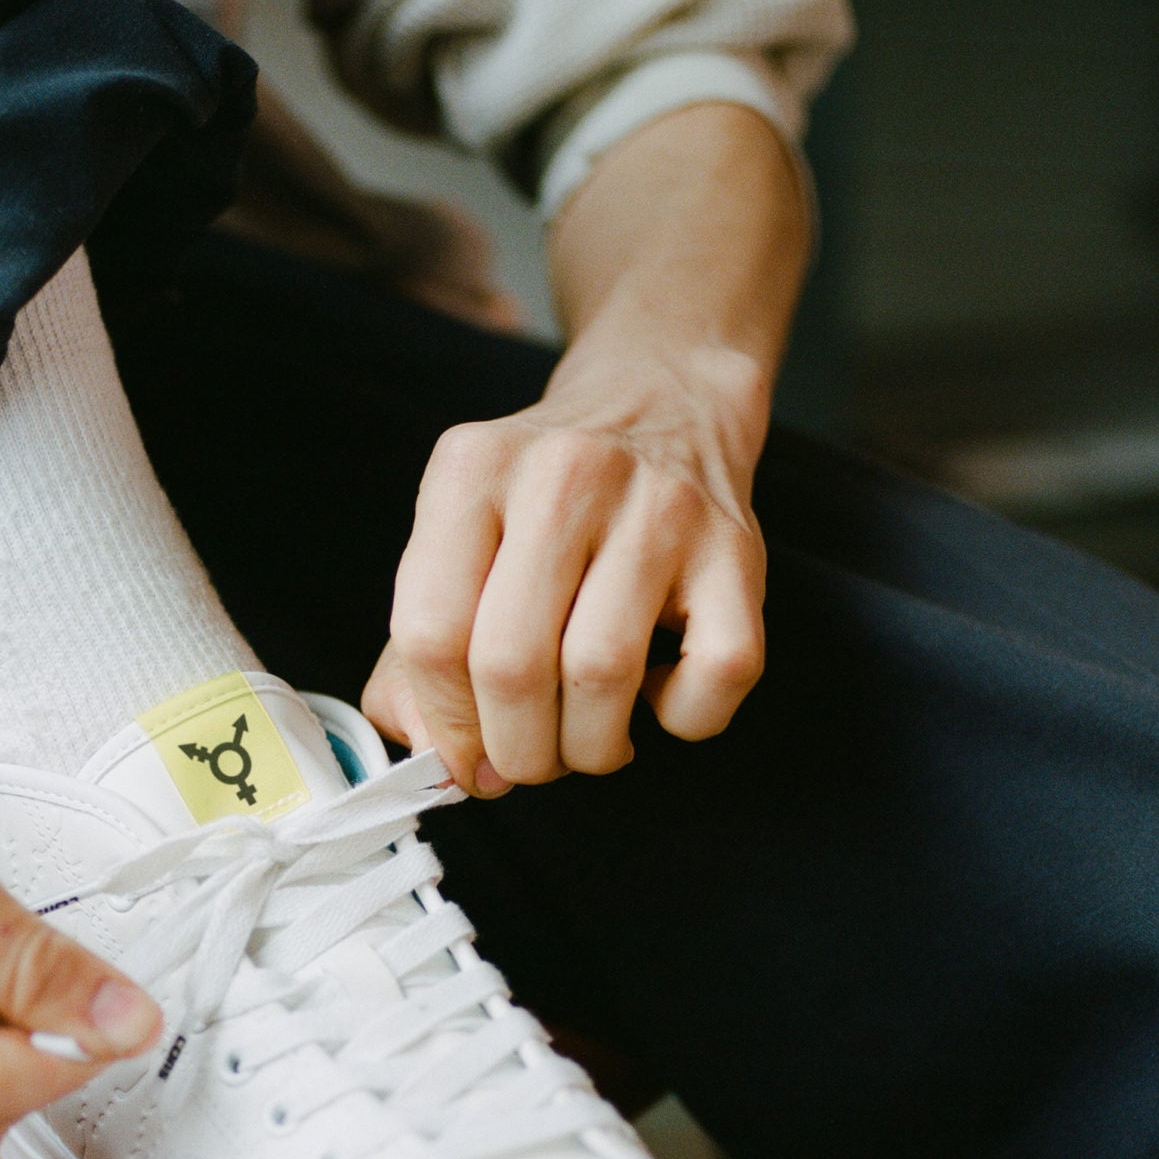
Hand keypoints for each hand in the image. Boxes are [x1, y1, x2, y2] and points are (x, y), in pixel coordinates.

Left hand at [360, 104, 807, 793]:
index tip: (465, 756)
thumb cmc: (545, 498)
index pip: (430, 633)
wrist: (661, 398)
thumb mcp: (462, 531)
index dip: (443, 725)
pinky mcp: (737, 550)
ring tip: (589, 739)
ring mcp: (659, 508)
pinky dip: (681, 717)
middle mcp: (565, 475)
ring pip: (602, 677)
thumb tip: (428, 750)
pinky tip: (659, 692)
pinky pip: (713, 677)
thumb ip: (420, 642)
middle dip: (515, 750)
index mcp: (473, 470)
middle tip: (528, 759)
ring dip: (590, 747)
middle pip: (512, 665)